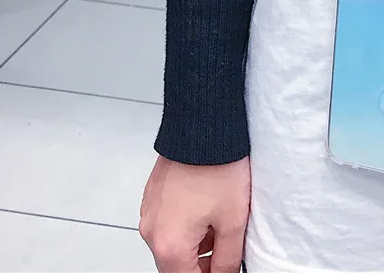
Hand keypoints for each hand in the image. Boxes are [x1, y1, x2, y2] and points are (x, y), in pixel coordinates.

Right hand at [140, 156, 249, 272]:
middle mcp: (152, 231)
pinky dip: (187, 221)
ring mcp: (149, 211)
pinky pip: (169, 219)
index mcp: (169, 245)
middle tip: (227, 243)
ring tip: (221, 217)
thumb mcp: (234, 220)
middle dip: (203, 260)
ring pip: (173, 241)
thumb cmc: (218, 167)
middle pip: (176, 264)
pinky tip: (208, 203)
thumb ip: (228, 257)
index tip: (224, 267)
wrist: (204, 126)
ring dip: (196, 240)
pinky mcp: (153, 194)